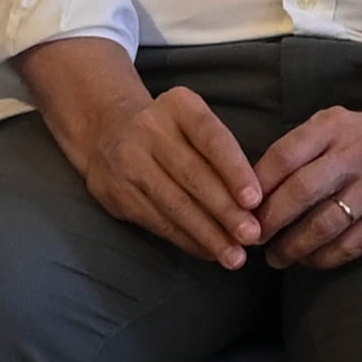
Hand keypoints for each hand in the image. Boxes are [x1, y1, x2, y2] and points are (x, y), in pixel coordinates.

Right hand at [21, 38, 262, 267]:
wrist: (106, 133)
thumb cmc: (170, 132)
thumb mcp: (193, 123)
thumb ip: (221, 153)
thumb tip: (255, 205)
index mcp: (179, 105)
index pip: (211, 138)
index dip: (234, 170)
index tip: (255, 200)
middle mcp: (150, 129)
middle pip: (193, 175)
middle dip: (225, 210)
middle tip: (251, 236)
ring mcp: (129, 162)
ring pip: (175, 205)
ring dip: (208, 234)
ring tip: (234, 255)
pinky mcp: (118, 193)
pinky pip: (159, 222)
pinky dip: (188, 240)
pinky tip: (209, 252)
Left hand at [257, 104, 361, 268]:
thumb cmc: (358, 139)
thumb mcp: (328, 127)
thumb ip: (294, 151)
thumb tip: (248, 193)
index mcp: (333, 126)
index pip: (284, 156)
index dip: (257, 187)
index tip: (240, 209)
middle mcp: (357, 153)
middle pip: (302, 191)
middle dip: (271, 220)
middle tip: (252, 238)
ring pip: (326, 224)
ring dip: (294, 246)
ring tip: (276, 257)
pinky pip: (353, 244)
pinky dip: (325, 257)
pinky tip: (309, 260)